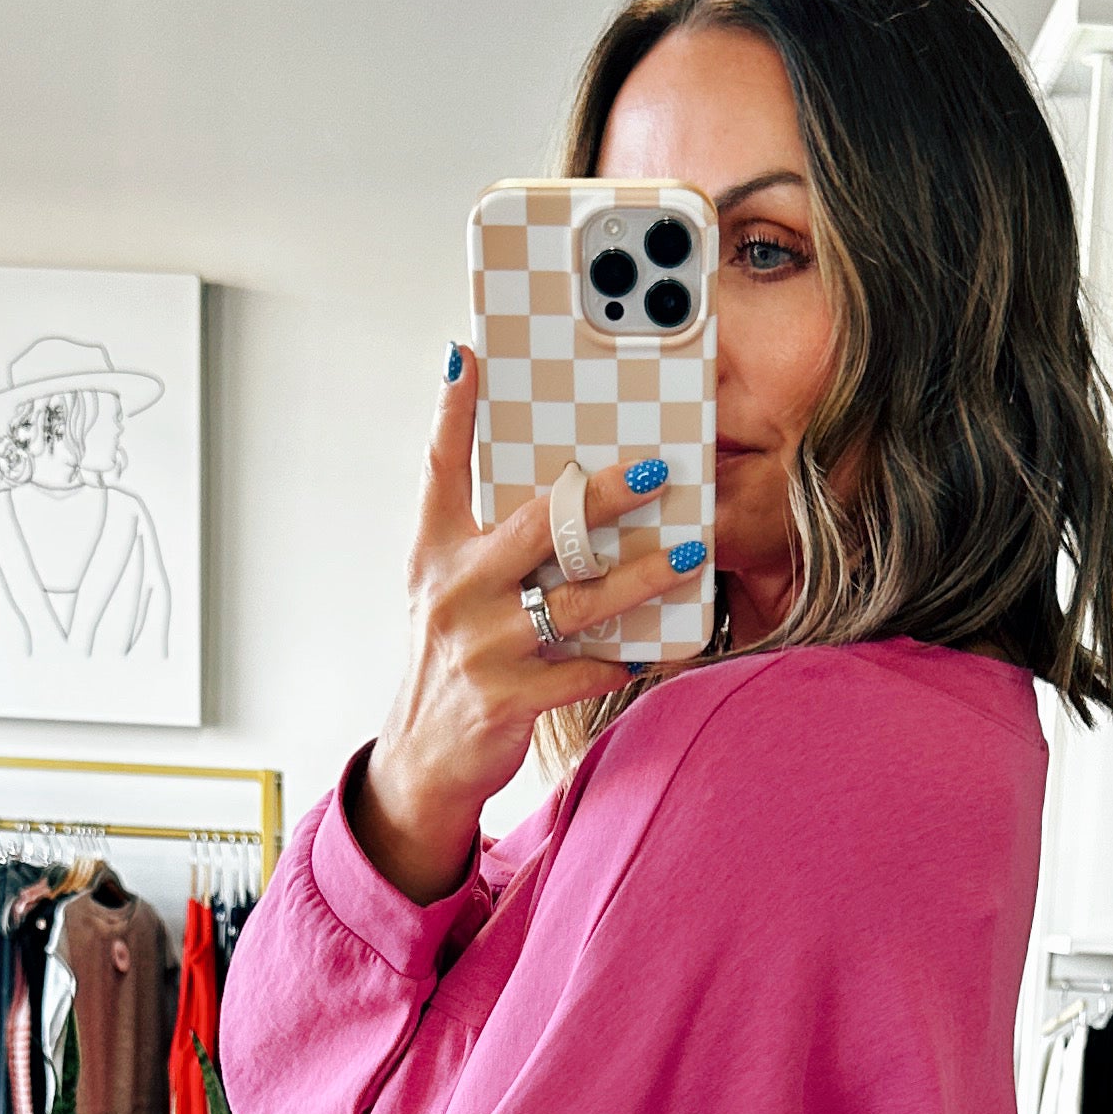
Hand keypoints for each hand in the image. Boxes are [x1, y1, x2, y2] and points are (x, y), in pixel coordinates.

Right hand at [354, 353, 698, 902]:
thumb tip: (533, 465)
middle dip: (601, 496)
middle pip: (537, 527)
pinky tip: (662, 643)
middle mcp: (454, 591)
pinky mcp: (504, 698)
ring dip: (640, 577)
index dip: (453, 411)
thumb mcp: (444, 583)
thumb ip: (480, 525)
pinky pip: (582, 671)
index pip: (440, 467)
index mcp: (437, 551)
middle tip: (656, 469)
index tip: (471, 356)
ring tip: (689, 555)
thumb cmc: (451, 657)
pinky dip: (626, 657)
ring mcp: (479, 647)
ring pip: (575, 600)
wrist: (422, 758)